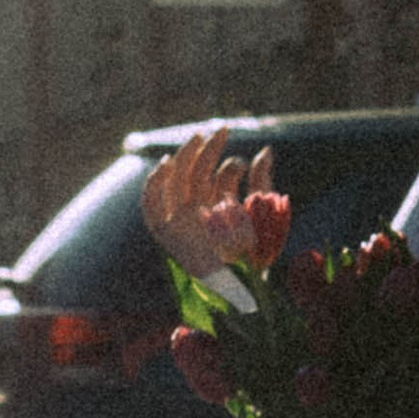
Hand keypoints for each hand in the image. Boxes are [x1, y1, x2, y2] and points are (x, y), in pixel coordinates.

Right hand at [142, 128, 286, 280]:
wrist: (241, 287)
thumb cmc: (255, 256)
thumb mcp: (264, 213)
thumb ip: (261, 180)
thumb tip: (266, 150)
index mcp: (224, 211)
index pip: (220, 180)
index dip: (226, 164)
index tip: (236, 156)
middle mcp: (201, 214)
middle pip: (198, 175)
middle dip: (206, 151)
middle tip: (219, 129)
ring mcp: (182, 222)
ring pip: (176, 182)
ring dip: (184, 157)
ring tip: (197, 137)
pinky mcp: (166, 233)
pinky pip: (152, 207)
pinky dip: (153, 186)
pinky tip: (165, 165)